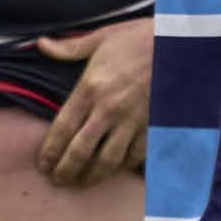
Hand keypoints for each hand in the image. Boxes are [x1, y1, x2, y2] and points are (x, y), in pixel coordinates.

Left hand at [33, 24, 155, 184]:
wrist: (179, 42)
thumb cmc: (138, 38)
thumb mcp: (101, 38)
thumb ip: (70, 48)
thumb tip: (42, 44)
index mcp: (89, 89)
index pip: (62, 129)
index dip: (50, 152)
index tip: (43, 165)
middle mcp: (108, 110)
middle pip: (81, 152)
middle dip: (66, 171)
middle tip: (58, 181)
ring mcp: (131, 121)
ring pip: (107, 160)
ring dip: (92, 176)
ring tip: (82, 182)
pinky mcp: (152, 126)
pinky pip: (136, 155)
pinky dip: (125, 166)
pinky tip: (115, 170)